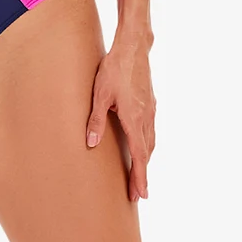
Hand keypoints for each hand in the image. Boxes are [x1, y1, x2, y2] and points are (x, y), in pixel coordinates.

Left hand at [85, 40, 156, 201]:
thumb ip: (96, 120)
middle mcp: (147, 117)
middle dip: (143, 173)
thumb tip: (90, 144)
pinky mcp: (150, 101)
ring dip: (146, 159)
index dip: (140, 177)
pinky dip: (147, 143)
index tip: (141, 194)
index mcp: (135, 119)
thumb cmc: (115, 69)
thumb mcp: (100, 94)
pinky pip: (151, 129)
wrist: (133, 47)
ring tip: (139, 172)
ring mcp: (151, 109)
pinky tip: (142, 143)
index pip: (140, 156)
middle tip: (138, 192)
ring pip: (151, 141)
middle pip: (147, 153)